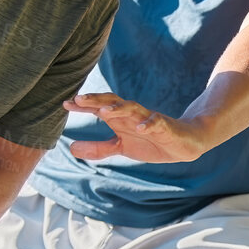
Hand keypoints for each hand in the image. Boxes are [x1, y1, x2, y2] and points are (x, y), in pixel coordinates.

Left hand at [65, 92, 210, 162]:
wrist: (183, 145)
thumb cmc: (150, 143)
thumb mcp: (121, 147)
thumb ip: (98, 148)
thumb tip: (71, 148)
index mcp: (121, 119)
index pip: (99, 107)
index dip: (83, 106)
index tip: (66, 104)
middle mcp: (132, 115)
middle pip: (113, 102)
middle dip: (97, 100)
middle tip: (79, 99)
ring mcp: (149, 119)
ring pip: (133, 108)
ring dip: (119, 108)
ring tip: (104, 112)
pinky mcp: (165, 127)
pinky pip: (156, 123)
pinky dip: (148, 124)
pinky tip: (140, 128)